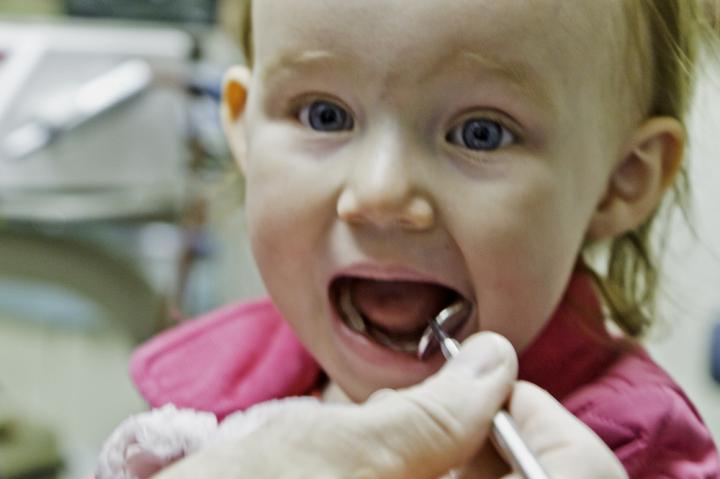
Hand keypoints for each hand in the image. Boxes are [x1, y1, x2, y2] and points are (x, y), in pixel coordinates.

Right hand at [152, 333, 626, 478]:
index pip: (569, 472)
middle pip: (522, 470)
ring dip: (445, 433)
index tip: (493, 380)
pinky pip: (434, 473)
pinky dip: (418, 447)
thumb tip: (497, 361)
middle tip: (442, 387)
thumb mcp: (348, 452)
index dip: (538, 419)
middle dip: (485, 422)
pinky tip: (373, 433)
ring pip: (472, 469)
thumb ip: (438, 412)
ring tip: (386, 413)